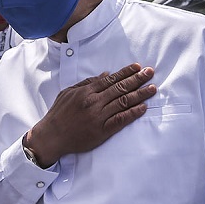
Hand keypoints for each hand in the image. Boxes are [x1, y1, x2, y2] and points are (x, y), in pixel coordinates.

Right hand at [26, 63, 155, 166]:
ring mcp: (99, 117)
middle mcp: (94, 102)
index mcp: (86, 91)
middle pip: (120, 88)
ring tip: (152, 89)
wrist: (52, 136)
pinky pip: (121, 120)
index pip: (111, 79)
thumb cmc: (59, 113)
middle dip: (137, 79)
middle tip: (150, 72)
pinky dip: (133, 113)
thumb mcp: (69, 92)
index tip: (137, 67)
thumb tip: (106, 74)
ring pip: (123, 102)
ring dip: (140, 95)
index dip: (126, 72)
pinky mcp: (102, 131)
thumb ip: (88, 83)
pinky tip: (143, 108)